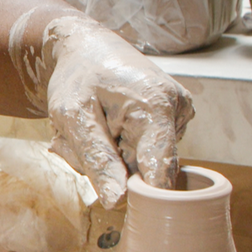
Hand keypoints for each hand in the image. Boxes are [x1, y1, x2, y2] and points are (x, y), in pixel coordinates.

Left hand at [42, 17, 193, 208]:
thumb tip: (119, 201)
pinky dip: (117, 150)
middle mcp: (177, 111)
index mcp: (158, 106)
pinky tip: (106, 128)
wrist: (87, 50)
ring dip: (108, 158)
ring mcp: (178, 117)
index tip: (106, 188)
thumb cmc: (78, 78)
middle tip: (78, 142)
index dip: (133, 191)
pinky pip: (141, 154)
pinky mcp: (171, 123)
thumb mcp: (73, 117)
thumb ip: (96, 159)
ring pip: (139, 166)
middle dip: (107, 168)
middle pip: (144, 172)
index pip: (159, 172)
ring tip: (92, 129)